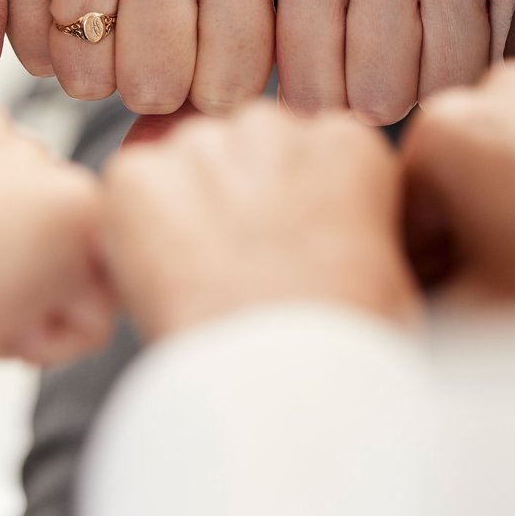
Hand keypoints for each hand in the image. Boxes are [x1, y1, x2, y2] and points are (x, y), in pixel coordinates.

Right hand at [3, 0, 277, 113]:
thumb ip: (239, 69)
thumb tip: (184, 149)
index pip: (227, 90)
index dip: (209, 89)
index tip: (201, 49)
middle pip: (153, 89)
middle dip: (149, 83)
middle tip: (145, 36)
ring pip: (86, 82)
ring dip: (94, 69)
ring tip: (103, 15)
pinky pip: (33, 56)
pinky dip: (47, 47)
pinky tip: (62, 1)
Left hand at [101, 102, 416, 337]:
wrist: (283, 388)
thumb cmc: (344, 351)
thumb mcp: (387, 278)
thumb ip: (352, 226)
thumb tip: (327, 237)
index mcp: (345, 144)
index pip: (304, 152)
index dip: (291, 206)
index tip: (288, 253)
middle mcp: (273, 127)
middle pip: (242, 148)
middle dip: (236, 196)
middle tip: (238, 269)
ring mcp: (200, 147)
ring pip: (182, 164)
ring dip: (184, 209)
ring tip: (202, 282)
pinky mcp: (136, 177)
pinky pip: (128, 191)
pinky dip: (132, 232)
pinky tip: (162, 283)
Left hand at [277, 0, 514, 120]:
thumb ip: (302, 54)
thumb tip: (296, 140)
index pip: (308, 96)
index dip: (340, 101)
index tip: (358, 62)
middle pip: (375, 100)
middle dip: (398, 91)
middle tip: (416, 36)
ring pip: (442, 89)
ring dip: (452, 77)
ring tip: (455, 20)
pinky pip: (499, 64)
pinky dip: (501, 54)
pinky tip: (498, 11)